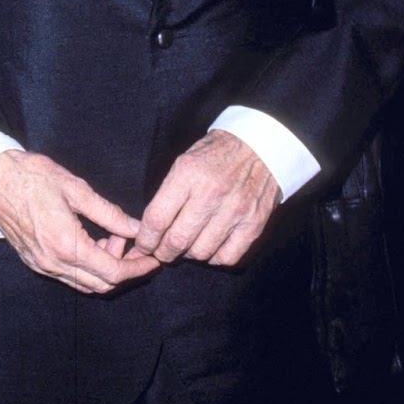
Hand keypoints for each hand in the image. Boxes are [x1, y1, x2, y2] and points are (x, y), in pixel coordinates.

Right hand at [0, 150, 155, 293]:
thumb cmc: (32, 177)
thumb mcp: (76, 190)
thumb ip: (109, 214)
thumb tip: (137, 228)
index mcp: (66, 245)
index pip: (112, 272)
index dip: (138, 268)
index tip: (153, 258)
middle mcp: (54, 263)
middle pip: (102, 284)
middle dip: (124, 269)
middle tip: (132, 242)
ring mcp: (42, 266)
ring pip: (86, 284)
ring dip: (105, 269)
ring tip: (110, 237)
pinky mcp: (35, 262)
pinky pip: (69, 277)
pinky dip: (88, 267)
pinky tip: (91, 242)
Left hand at [137, 130, 279, 266]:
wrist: (260, 145)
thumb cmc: (216, 153)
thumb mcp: (184, 161)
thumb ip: (166, 194)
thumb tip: (146, 227)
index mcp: (188, 174)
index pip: (157, 218)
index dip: (145, 239)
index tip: (143, 244)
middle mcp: (211, 194)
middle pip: (177, 240)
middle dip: (163, 252)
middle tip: (161, 252)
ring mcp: (235, 210)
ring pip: (201, 252)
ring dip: (188, 255)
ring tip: (186, 246)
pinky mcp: (254, 223)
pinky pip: (228, 257)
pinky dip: (214, 258)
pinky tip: (210, 248)